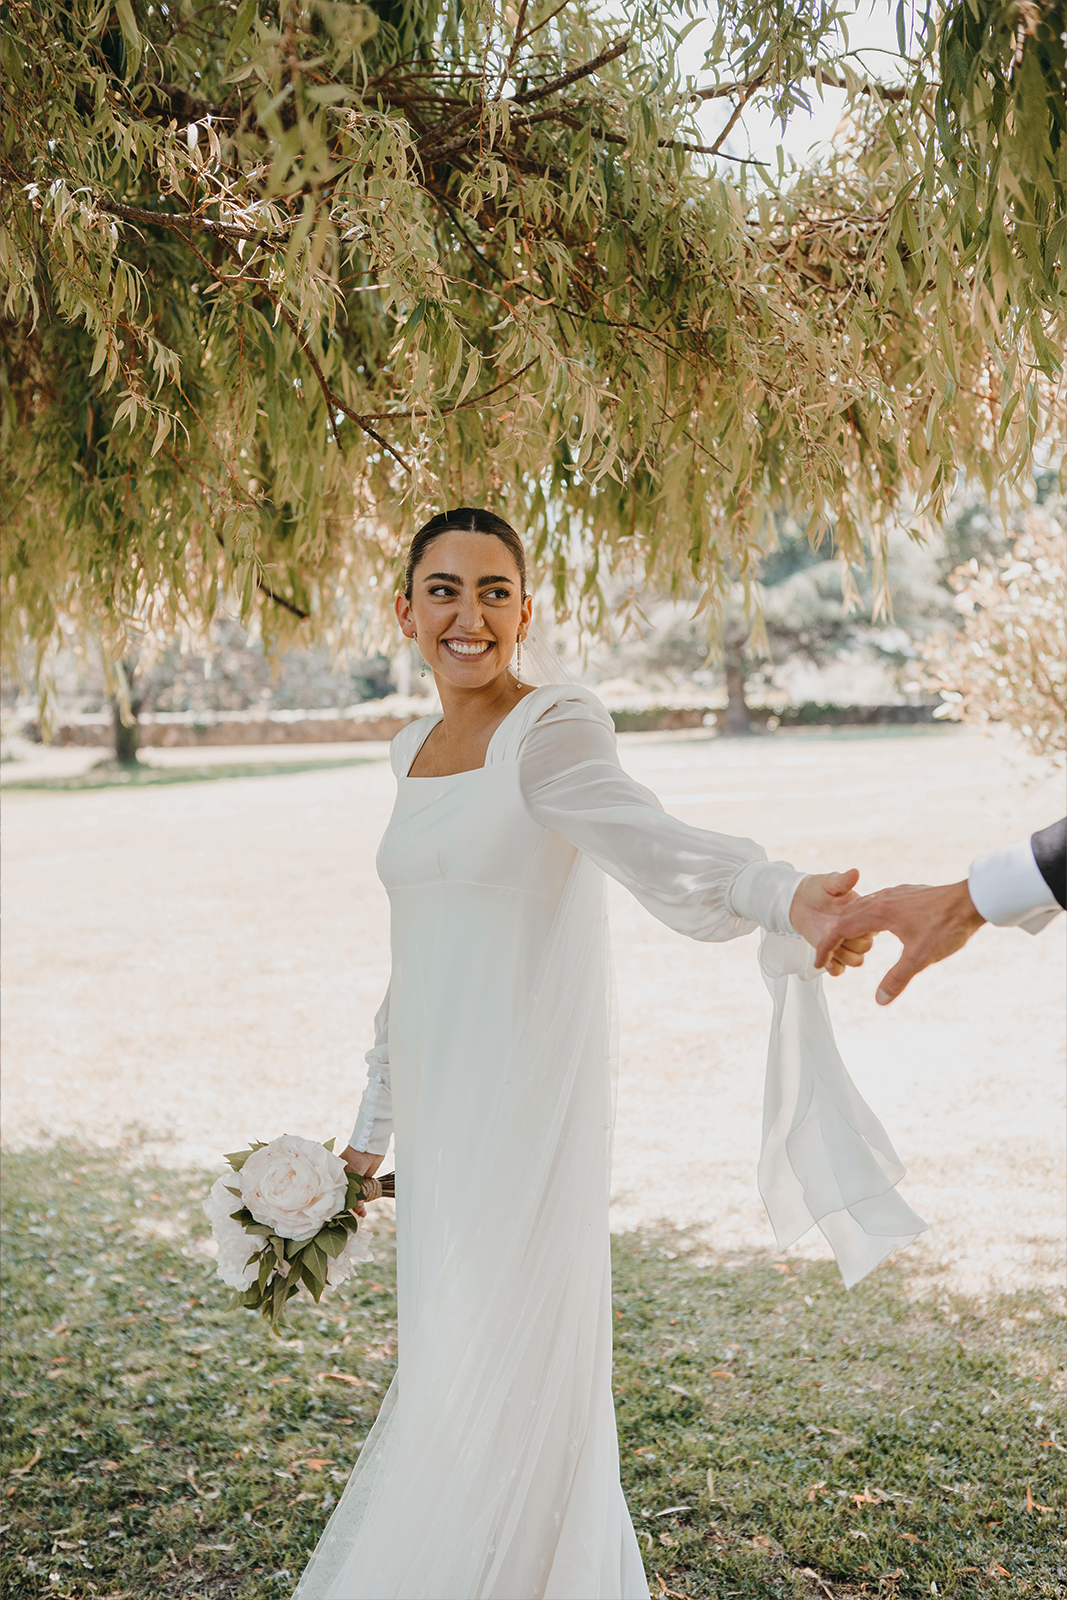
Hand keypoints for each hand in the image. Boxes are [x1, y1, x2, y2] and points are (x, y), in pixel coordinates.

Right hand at [340, 1146, 384, 1215]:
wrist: (370, 1147)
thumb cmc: (356, 1157)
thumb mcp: (352, 1174)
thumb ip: (353, 1190)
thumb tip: (356, 1205)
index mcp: (336, 1176)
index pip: (335, 1194)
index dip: (338, 1204)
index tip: (340, 1215)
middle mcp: (344, 1180)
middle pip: (345, 1197)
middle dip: (349, 1208)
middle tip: (353, 1216)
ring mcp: (354, 1181)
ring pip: (354, 1198)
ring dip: (357, 1207)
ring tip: (361, 1213)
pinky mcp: (364, 1181)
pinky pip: (362, 1195)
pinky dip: (362, 1203)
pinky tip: (363, 1210)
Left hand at [789, 870, 873, 975]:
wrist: (799, 901)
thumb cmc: (818, 889)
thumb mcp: (829, 883)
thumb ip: (842, 881)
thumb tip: (855, 872)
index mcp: (862, 916)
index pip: (872, 929)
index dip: (860, 930)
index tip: (843, 923)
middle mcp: (857, 932)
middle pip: (864, 949)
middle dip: (849, 944)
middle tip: (832, 935)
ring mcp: (845, 945)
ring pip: (855, 961)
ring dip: (842, 957)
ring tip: (828, 948)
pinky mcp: (833, 955)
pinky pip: (840, 970)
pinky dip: (834, 969)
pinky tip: (825, 961)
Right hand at [814, 880, 984, 1003]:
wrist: (972, 900)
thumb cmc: (946, 925)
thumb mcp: (920, 957)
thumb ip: (897, 979)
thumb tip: (880, 1000)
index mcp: (878, 913)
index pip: (840, 930)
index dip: (825, 948)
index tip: (819, 963)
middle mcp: (881, 899)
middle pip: (845, 917)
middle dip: (834, 937)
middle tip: (827, 956)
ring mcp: (894, 894)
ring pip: (861, 907)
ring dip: (849, 925)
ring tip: (847, 942)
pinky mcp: (906, 894)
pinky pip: (876, 903)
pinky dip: (865, 917)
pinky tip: (876, 926)